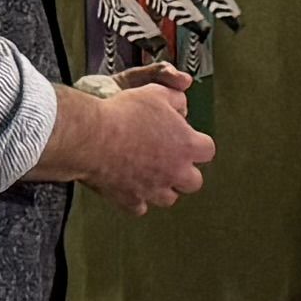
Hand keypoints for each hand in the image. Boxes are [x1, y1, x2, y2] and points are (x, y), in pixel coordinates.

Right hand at [41, 74, 212, 215]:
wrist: (93, 136)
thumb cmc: (122, 114)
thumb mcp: (155, 93)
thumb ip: (175, 99)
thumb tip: (181, 103)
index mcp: (186, 145)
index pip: (207, 151)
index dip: (197, 145)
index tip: (188, 141)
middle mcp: (174, 171)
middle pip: (193, 181)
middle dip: (184, 172)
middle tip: (171, 161)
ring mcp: (154, 189)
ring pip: (169, 198)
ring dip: (163, 187)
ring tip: (150, 174)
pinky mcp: (131, 200)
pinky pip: (139, 207)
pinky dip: (136, 198)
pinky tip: (130, 186)